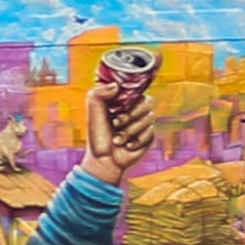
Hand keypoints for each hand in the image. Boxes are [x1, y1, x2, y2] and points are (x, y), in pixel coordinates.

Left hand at [85, 63, 156, 178]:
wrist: (103, 159)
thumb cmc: (97, 133)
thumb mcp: (93, 110)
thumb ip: (99, 93)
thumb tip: (117, 85)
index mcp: (123, 100)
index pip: (136, 89)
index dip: (128, 99)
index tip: (113, 109)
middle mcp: (135, 109)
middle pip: (148, 102)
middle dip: (131, 115)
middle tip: (115, 123)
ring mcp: (144, 122)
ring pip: (149, 118)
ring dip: (130, 130)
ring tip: (117, 139)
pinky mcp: (149, 136)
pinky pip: (150, 133)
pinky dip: (136, 141)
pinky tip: (126, 146)